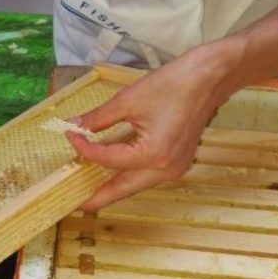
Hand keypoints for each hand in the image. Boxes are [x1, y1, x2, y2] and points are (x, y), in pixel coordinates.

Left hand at [67, 46, 231, 210]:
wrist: (208, 78)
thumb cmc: (171, 85)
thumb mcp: (128, 100)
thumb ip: (99, 118)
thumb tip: (75, 125)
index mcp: (152, 155)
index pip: (107, 159)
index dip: (84, 148)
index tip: (70, 134)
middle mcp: (166, 170)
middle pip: (123, 189)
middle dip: (98, 196)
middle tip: (75, 200)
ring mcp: (175, 168)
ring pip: (136, 184)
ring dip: (113, 184)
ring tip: (89, 185)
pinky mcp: (179, 161)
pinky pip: (148, 174)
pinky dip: (128, 173)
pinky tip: (113, 168)